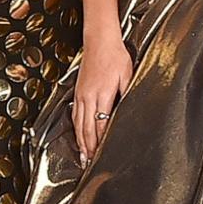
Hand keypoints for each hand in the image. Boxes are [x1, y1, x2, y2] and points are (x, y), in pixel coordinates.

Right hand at [72, 33, 132, 164]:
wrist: (100, 40)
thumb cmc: (115, 56)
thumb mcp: (127, 75)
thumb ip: (126, 95)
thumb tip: (126, 112)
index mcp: (102, 94)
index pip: (101, 124)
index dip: (101, 142)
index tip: (102, 154)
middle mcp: (89, 96)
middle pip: (87, 128)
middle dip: (89, 147)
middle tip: (91, 163)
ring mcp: (81, 94)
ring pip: (79, 123)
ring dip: (81, 141)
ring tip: (83, 155)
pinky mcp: (78, 91)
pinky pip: (75, 115)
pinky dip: (76, 128)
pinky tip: (78, 135)